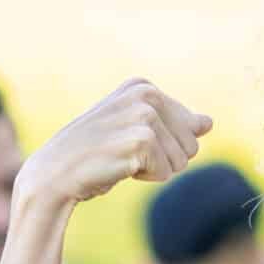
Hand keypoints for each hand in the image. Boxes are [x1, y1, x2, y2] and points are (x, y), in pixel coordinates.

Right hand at [16, 79, 213, 208]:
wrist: (54, 174)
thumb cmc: (94, 154)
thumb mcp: (134, 132)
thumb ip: (173, 124)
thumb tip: (209, 122)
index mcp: (143, 86)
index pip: (191, 127)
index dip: (162, 146)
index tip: (127, 141)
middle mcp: (145, 94)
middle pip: (192, 144)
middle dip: (164, 158)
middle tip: (123, 153)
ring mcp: (144, 115)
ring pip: (183, 160)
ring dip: (154, 169)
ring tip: (119, 159)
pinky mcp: (142, 139)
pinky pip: (167, 172)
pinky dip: (146, 177)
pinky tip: (117, 167)